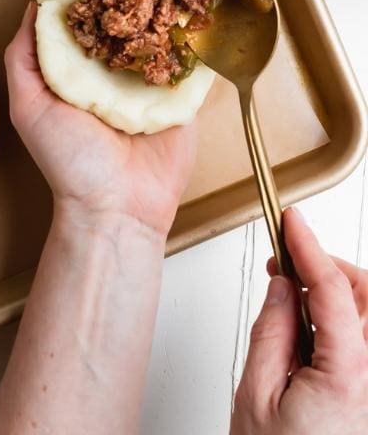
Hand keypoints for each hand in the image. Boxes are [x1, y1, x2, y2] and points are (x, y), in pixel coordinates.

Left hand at [4, 0, 194, 235]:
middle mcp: (112, 54)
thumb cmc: (67, 160)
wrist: (115, 205)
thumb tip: (33, 4)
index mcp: (75, 55)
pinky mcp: (182, 84)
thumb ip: (25, 53)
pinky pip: (193, 37)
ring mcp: (149, 67)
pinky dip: (198, 4)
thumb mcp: (28, 101)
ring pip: (161, 3)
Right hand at [231, 208, 367, 433]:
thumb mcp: (256, 394)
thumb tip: (281, 287)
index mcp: (350, 376)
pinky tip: (313, 323)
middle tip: (290, 260)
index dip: (310, 247)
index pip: (334, 290)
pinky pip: (366, 341)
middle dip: (332, 267)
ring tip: (295, 293)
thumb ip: (271, 331)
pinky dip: (343, 319)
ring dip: (340, 292)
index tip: (292, 220)